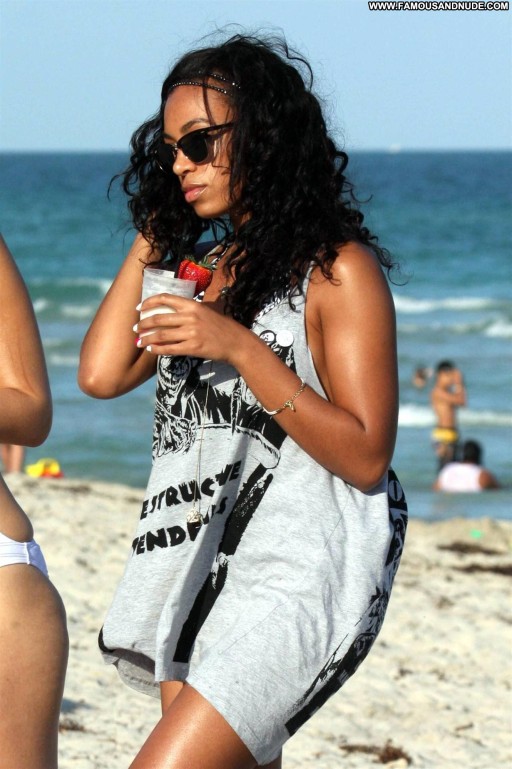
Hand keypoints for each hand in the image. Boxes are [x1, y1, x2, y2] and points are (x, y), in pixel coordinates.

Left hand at [134, 293, 248, 363]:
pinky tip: (152, 350)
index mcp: (192, 305)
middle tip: (135, 328)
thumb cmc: (220, 326)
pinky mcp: (193, 347)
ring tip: (139, 342)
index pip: (165, 299)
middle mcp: (190, 317)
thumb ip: (188, 310)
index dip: (149, 302)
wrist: (236, 342)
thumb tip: (167, 312)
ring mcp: (191, 333)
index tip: (139, 309)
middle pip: (159, 319)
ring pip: (161, 335)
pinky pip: (170, 349)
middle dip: (143, 324)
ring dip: (147, 339)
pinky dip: (158, 350)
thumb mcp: (205, 311)